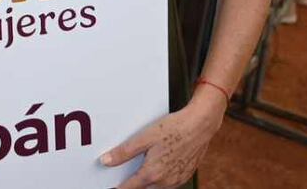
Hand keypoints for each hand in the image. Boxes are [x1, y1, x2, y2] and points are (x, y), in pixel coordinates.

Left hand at [101, 91, 224, 187]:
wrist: (200, 125)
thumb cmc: (174, 128)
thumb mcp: (144, 137)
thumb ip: (124, 152)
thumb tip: (106, 161)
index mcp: (153, 173)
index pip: (129, 187)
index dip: (118, 187)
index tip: (112, 186)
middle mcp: (166, 181)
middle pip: (143, 187)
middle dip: (134, 182)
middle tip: (125, 174)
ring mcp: (177, 179)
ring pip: (157, 186)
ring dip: (148, 180)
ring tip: (144, 164)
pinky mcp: (185, 175)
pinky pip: (169, 182)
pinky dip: (161, 177)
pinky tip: (159, 164)